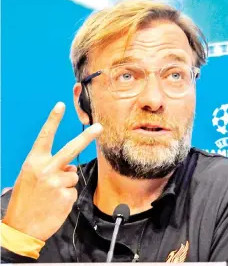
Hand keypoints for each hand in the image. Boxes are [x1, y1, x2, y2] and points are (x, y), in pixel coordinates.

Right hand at [2, 102, 102, 240]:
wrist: (21, 228)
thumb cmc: (25, 201)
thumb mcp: (29, 178)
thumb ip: (49, 167)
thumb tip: (70, 166)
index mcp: (34, 162)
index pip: (45, 136)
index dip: (53, 120)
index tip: (60, 105)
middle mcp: (46, 169)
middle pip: (71, 148)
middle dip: (87, 137)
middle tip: (99, 127)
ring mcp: (57, 182)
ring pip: (73, 175)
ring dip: (66, 183)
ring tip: (52, 194)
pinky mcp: (67, 195)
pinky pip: (73, 190)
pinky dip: (67, 195)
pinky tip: (56, 203)